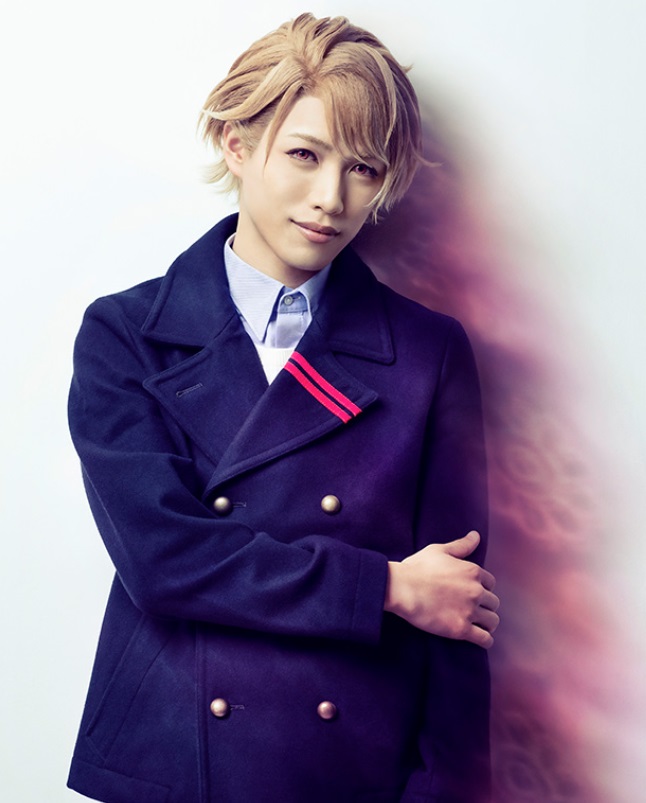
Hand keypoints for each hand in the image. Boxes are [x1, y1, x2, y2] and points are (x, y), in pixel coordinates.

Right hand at [384, 531, 499, 647]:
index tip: (473, 593)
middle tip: (474, 610)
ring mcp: (469, 611)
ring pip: (492, 621)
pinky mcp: (461, 629)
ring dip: (488, 623)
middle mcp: (476, 591)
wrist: (402, 588)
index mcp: (473, 571)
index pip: (491, 583)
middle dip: (485, 606)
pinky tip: (481, 639)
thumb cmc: (417, 567)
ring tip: (480, 625)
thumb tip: (476, 535)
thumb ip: (461, 545)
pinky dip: (485, 640)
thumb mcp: (439, 550)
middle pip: (493, 602)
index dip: (483, 588)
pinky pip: (484, 639)